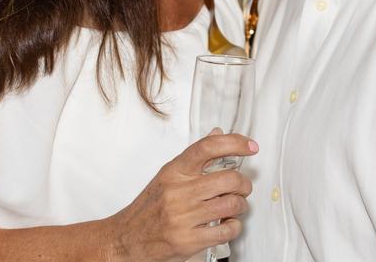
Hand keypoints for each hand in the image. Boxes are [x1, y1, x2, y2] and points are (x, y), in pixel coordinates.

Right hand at [106, 132, 256, 261]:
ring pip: (232, 204)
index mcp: (174, 172)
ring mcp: (183, 217)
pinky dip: (234, 226)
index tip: (250, 146)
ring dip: (240, 206)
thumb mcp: (167, 177)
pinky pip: (226, 230)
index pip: (207, 148)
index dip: (234, 143)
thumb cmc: (148, 208)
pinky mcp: (188, 240)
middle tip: (242, 187)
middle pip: (229, 178)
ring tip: (234, 206)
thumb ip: (193, 158)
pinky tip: (227, 224)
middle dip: (244, 184)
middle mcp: (179, 192)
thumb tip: (217, 134)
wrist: (126, 239)